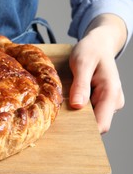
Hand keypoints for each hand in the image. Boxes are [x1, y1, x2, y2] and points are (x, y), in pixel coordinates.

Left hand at [69, 14, 126, 133]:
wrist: (99, 43)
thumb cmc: (91, 50)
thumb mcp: (82, 63)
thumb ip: (81, 85)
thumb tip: (78, 106)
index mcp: (111, 92)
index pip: (102, 124)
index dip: (85, 130)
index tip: (66, 129)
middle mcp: (113, 101)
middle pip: (96, 124)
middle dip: (79, 122)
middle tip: (60, 113)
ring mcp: (109, 102)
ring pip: (93, 118)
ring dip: (78, 114)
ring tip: (66, 101)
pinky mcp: (102, 101)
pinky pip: (91, 112)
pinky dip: (80, 109)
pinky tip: (71, 100)